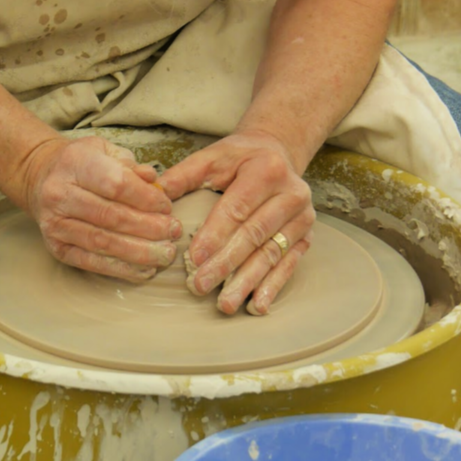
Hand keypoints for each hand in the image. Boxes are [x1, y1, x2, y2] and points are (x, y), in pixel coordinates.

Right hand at [18, 136, 181, 280]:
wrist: (41, 177)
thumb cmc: (83, 163)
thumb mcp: (106, 151)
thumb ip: (131, 165)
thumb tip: (154, 181)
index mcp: (75, 163)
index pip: (115, 184)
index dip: (146, 198)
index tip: (167, 206)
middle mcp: (60, 193)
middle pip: (111, 216)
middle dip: (148, 227)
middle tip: (173, 232)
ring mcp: (55, 223)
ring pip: (103, 242)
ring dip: (139, 252)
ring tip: (165, 254)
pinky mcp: (57, 247)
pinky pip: (92, 262)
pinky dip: (121, 269)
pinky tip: (144, 270)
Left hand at [159, 130, 314, 314]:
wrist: (278, 155)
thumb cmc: (240, 158)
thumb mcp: (213, 157)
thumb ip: (184, 174)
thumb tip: (154, 193)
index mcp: (267, 169)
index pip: (237, 208)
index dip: (215, 235)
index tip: (194, 259)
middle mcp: (291, 193)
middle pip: (255, 234)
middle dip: (226, 263)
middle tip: (201, 286)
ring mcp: (302, 217)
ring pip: (272, 254)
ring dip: (247, 282)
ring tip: (225, 304)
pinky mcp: (306, 236)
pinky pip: (288, 264)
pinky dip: (272, 286)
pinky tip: (256, 305)